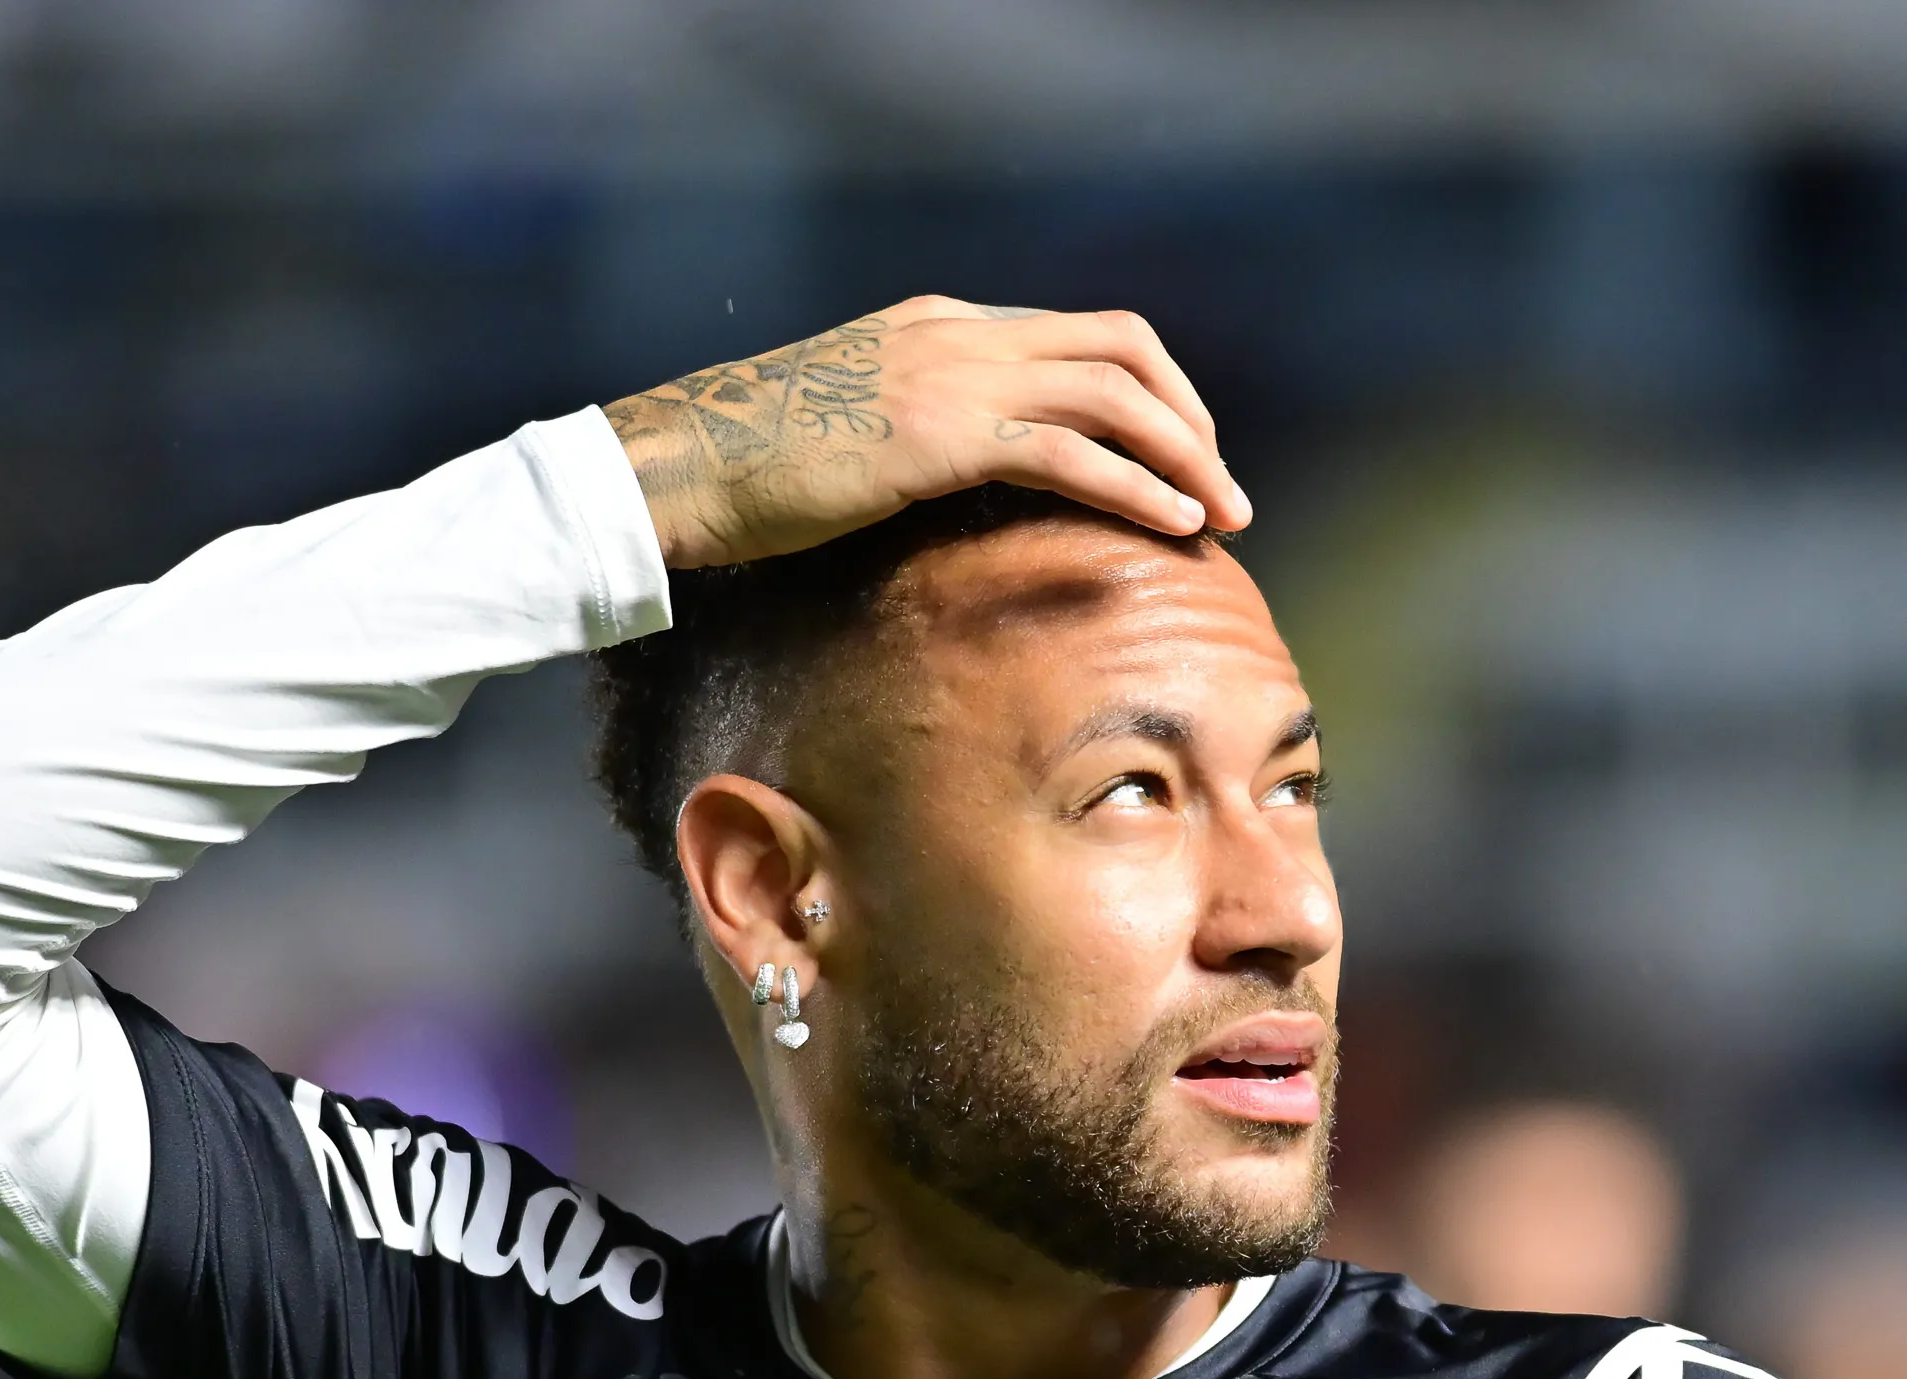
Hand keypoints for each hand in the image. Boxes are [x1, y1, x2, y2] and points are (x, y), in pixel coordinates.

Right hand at [602, 297, 1250, 570]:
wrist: (681, 470)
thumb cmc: (755, 470)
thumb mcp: (859, 433)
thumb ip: (929, 434)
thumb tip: (987, 488)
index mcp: (943, 325)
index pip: (1085, 334)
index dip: (1154, 391)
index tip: (1183, 456)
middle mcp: (959, 333)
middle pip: (1123, 347)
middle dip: (1190, 417)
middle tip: (1225, 491)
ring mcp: (951, 375)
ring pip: (1115, 392)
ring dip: (1185, 454)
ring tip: (1221, 516)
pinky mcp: (941, 434)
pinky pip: (1071, 451)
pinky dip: (1138, 485)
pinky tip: (1173, 524)